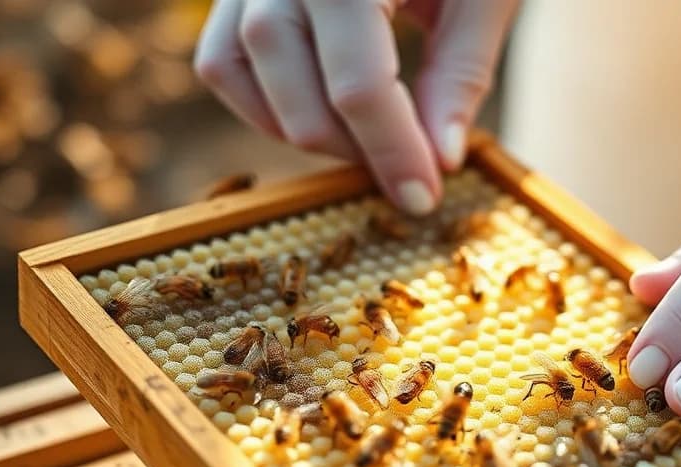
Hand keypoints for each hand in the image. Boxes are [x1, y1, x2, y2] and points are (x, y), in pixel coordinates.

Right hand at [194, 0, 518, 213]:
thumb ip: (460, 74)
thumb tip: (439, 160)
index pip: (361, 84)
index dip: (394, 153)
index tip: (424, 198)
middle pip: (294, 89)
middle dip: (353, 149)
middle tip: (406, 171)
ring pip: (238, 72)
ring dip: (299, 128)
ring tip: (365, 138)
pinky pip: (220, 55)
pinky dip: (260, 100)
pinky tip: (318, 111)